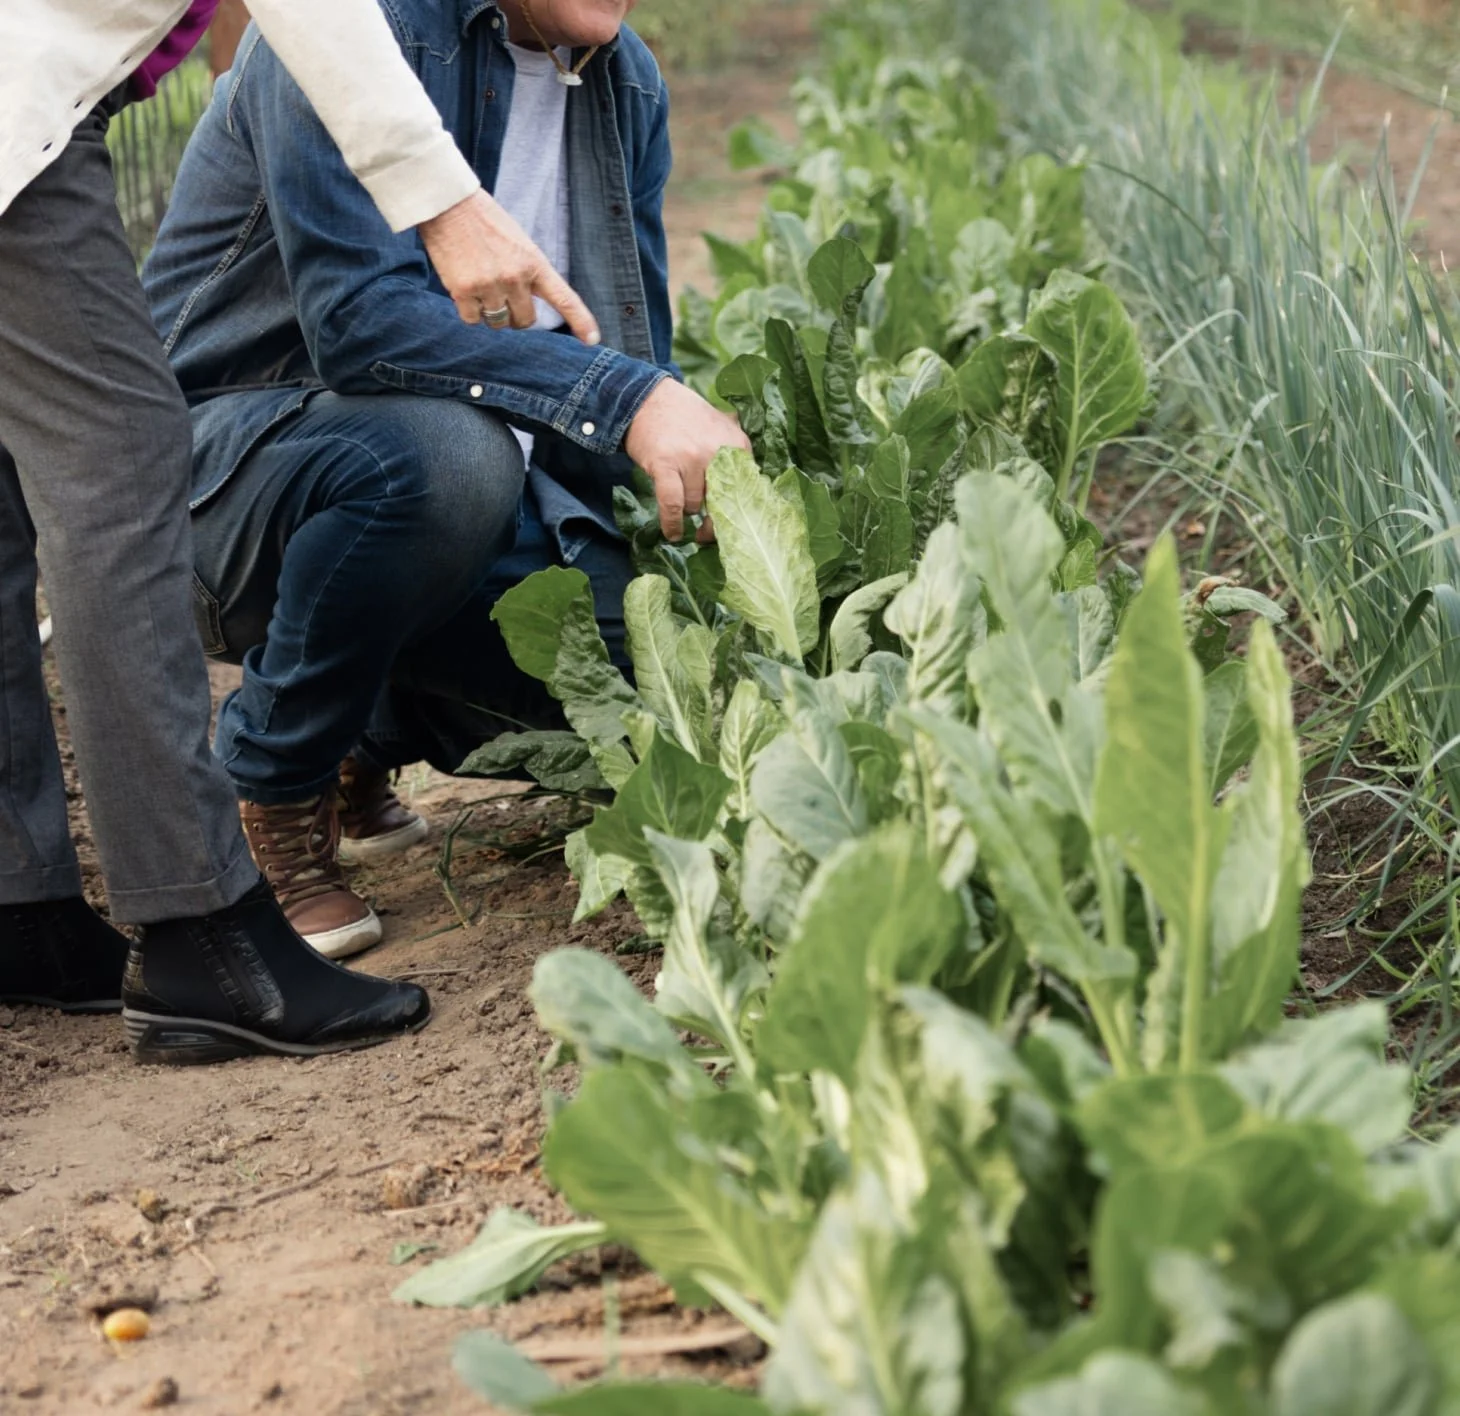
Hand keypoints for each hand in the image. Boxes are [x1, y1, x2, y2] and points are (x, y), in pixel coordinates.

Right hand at [417, 189, 600, 343]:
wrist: (449, 204)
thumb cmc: (485, 221)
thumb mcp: (518, 243)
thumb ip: (528, 273)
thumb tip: (525, 308)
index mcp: (534, 263)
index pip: (564, 298)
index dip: (581, 321)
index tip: (592, 341)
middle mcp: (515, 278)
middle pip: (525, 321)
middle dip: (515, 315)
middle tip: (502, 295)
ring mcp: (489, 286)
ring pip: (498, 323)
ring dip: (491, 313)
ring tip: (482, 286)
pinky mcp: (463, 291)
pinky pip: (472, 320)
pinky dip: (469, 311)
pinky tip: (465, 289)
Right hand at [624, 379, 750, 541]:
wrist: (647, 398)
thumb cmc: (684, 417)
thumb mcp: (720, 427)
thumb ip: (734, 452)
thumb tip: (749, 490)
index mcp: (737, 445)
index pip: (745, 491)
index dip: (737, 513)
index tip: (731, 526)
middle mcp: (717, 453)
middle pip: (722, 502)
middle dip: (714, 523)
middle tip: (706, 534)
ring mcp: (691, 459)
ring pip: (696, 505)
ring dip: (688, 512)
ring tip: (682, 509)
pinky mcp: (666, 465)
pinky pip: (673, 505)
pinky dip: (672, 523)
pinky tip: (673, 533)